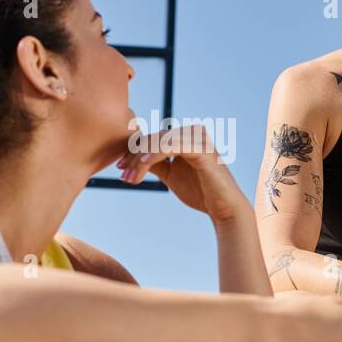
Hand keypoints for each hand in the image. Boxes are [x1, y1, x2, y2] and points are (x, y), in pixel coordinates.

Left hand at [116, 125, 246, 221]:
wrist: (222, 208)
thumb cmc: (200, 191)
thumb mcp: (171, 175)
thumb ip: (156, 164)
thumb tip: (135, 160)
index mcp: (185, 136)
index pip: (153, 137)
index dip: (133, 151)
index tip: (119, 167)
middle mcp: (192, 132)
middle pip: (154, 138)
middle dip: (134, 157)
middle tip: (122, 174)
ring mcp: (198, 139)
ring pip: (160, 141)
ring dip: (140, 159)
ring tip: (130, 176)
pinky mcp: (202, 149)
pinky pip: (173, 146)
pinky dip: (155, 153)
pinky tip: (143, 165)